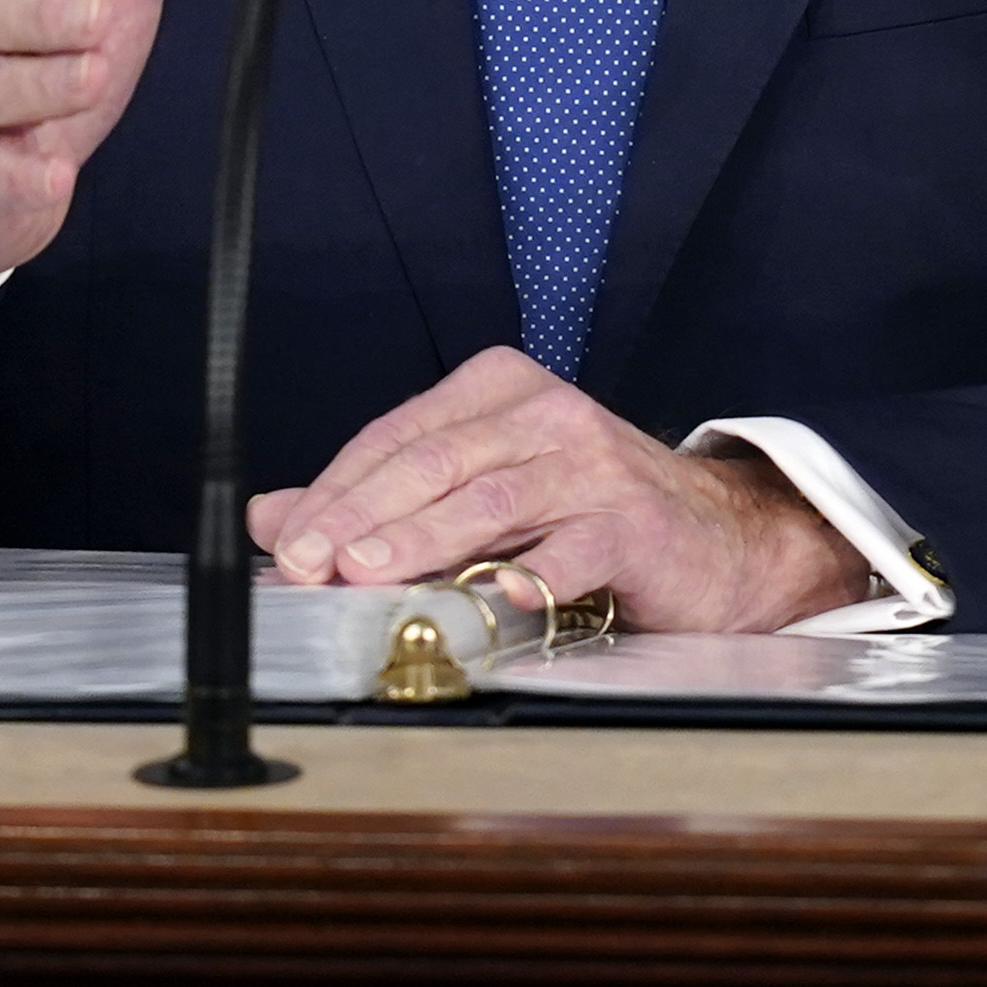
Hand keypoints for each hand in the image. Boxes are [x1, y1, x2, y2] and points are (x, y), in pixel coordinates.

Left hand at [247, 348, 869, 633]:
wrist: (715, 541)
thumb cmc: (586, 514)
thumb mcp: (478, 494)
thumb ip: (378, 502)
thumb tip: (272, 517)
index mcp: (499, 392)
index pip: (396, 437)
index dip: (334, 492)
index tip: (286, 546)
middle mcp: (546, 414)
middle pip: (435, 462)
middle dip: (361, 517)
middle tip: (309, 564)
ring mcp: (595, 464)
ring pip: (492, 498)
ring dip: (424, 539)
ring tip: (370, 574)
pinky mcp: (635, 521)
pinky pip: (574, 546)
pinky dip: (533, 571)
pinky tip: (497, 593)